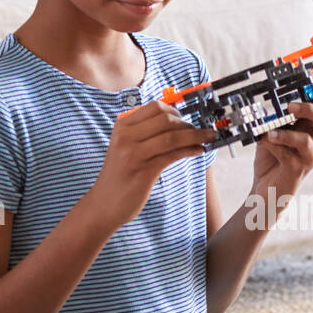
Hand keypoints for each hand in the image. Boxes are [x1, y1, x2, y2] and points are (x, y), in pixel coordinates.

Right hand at [89, 100, 217, 230]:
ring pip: (172, 136)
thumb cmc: (120, 176)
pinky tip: (199, 150)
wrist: (104, 204)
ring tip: (208, 138)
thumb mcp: (126, 147)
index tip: (187, 118)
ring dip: (196, 135)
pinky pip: (173, 154)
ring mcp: (133, 154)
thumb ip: (144, 133)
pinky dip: (190, 150)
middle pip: (166, 119)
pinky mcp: (143, 171)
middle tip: (201, 130)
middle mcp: (126, 136)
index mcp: (122, 126)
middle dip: (188, 123)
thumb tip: (176, 122)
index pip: (155, 107)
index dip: (176, 110)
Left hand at [251, 91, 312, 191]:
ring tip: (269, 131)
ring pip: (308, 140)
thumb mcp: (273, 131)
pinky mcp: (297, 170)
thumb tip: (271, 98)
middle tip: (290, 106)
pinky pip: (288, 154)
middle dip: (309, 107)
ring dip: (286, 132)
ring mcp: (309, 157)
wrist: (266, 190)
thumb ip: (277, 116)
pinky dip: (272, 145)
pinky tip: (263, 141)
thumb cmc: (271, 159)